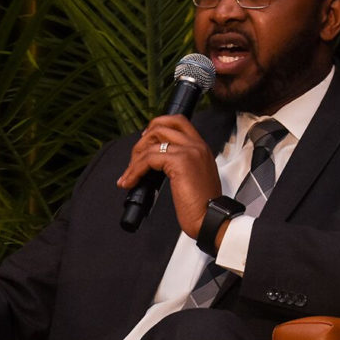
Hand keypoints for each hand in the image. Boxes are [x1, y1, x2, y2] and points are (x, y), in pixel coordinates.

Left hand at [115, 115, 222, 239]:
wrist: (211, 218)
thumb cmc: (202, 205)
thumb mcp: (193, 177)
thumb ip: (180, 164)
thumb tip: (156, 162)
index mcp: (200, 147)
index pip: (178, 122)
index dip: (156, 126)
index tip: (144, 140)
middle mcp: (196, 145)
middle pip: (162, 126)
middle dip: (141, 141)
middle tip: (133, 160)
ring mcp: (189, 152)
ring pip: (151, 143)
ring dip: (134, 159)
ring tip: (128, 175)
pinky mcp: (180, 162)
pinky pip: (148, 159)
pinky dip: (134, 170)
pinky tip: (130, 181)